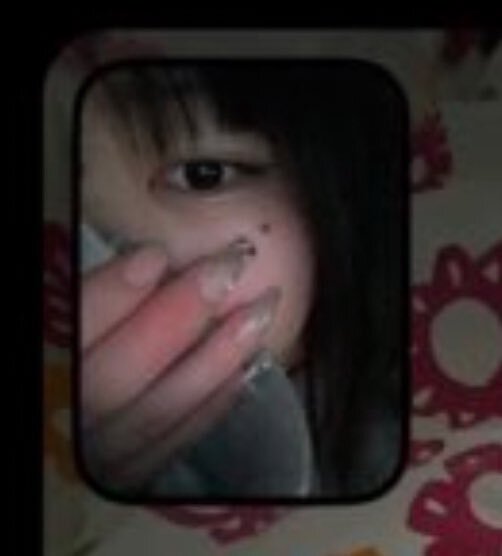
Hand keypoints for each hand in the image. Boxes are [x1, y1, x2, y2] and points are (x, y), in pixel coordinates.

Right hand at [80, 239, 279, 494]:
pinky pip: (173, 446)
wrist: (71, 412)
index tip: (156, 255)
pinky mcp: (129, 473)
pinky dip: (213, 406)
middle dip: (176, 318)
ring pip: (154, 415)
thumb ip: (90, 300)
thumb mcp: (61, 316)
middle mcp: (64, 420)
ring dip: (213, 361)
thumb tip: (148, 259)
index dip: (109, 297)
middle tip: (228, 268)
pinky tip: (248, 368)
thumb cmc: (69, 344)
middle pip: (113, 381)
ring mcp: (97, 455)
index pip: (66, 336)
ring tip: (259, 312)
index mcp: (44, 371)